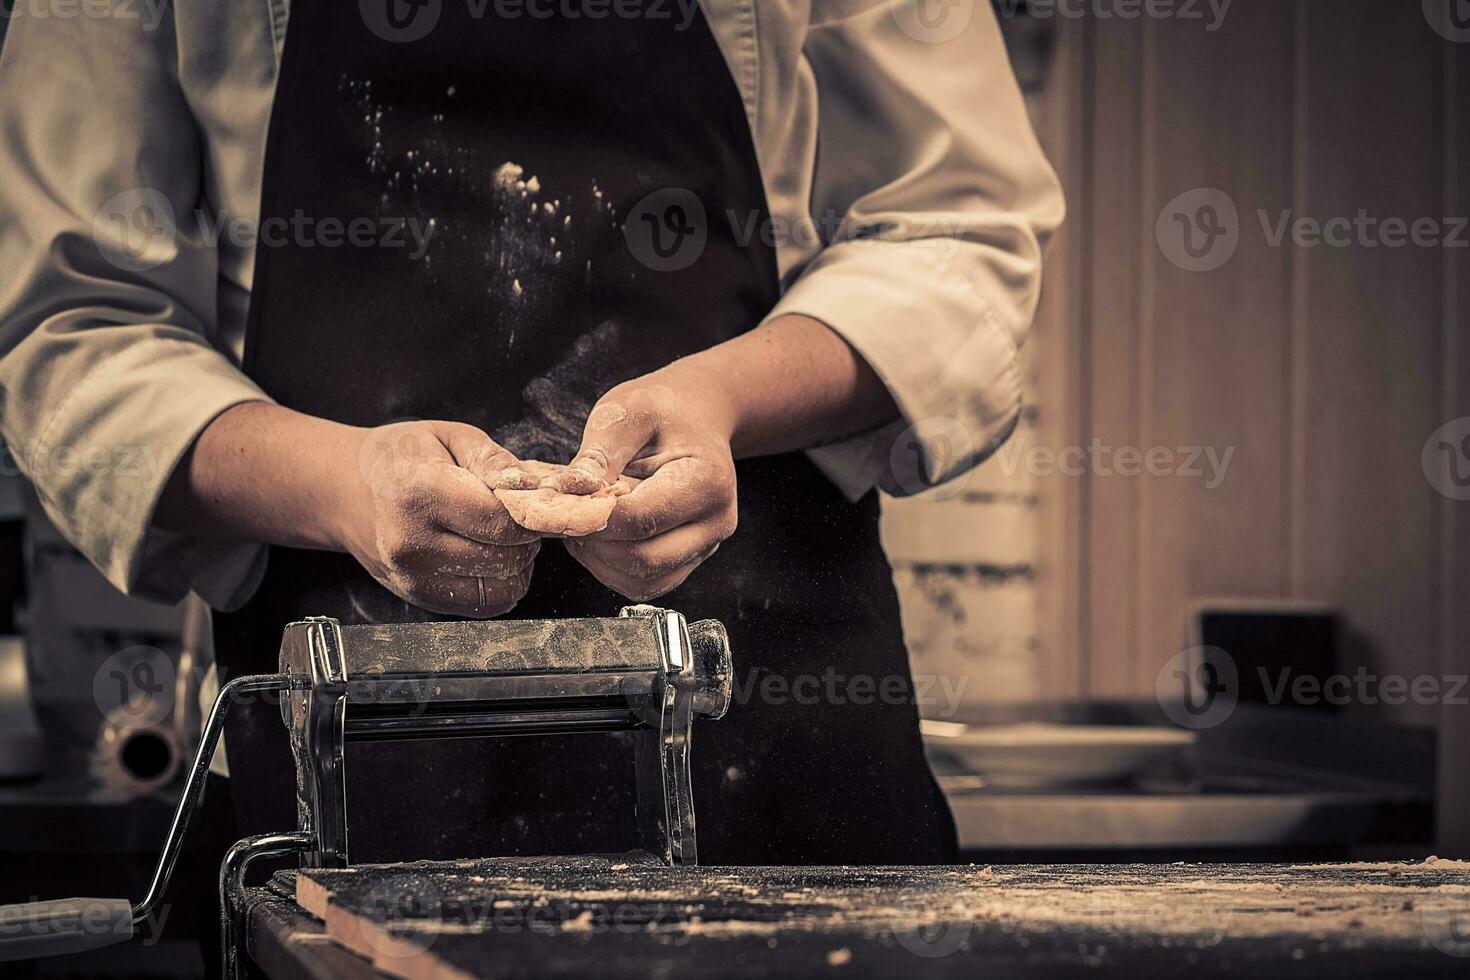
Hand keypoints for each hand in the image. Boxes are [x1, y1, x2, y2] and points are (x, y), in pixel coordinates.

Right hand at [341, 420, 539, 615]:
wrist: (344, 491)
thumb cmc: (400, 458)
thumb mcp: (447, 436)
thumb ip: (491, 458)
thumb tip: (530, 486)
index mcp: (420, 493)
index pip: (501, 521)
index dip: (527, 514)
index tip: (528, 502)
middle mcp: (412, 542)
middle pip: (505, 558)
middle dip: (525, 538)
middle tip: (513, 517)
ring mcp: (413, 576)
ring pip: (502, 588)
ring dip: (516, 565)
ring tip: (500, 537)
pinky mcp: (419, 597)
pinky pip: (485, 605)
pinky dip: (501, 585)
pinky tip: (489, 558)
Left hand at [558, 368, 738, 600]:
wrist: (696, 419)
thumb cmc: (665, 412)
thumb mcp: (630, 411)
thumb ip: (599, 453)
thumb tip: (569, 491)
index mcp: (706, 481)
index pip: (641, 519)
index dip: (593, 517)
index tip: (561, 502)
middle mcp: (715, 522)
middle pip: (644, 559)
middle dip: (595, 543)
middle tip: (568, 514)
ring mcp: (705, 546)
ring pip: (643, 580)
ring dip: (600, 560)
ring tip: (584, 522)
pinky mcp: (688, 560)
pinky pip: (645, 583)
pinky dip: (612, 568)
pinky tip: (599, 537)